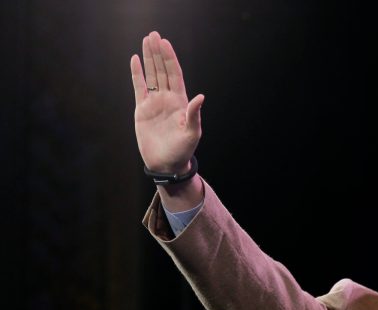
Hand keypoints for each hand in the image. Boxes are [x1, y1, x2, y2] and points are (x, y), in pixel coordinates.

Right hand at [130, 31, 203, 173]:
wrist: (166, 164)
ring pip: (151, 75)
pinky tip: (135, 60)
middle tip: (154, 35)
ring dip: (149, 59)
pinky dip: (137, 74)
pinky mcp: (142, 110)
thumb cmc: (182, 150)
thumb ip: (194, 114)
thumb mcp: (191, 133)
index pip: (175, 75)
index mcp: (181, 102)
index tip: (165, 43)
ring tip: (146, 41)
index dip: (170, 59)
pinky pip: (139, 87)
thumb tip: (200, 97)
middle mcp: (168, 99)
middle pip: (162, 70)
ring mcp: (155, 103)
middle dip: (158, 53)